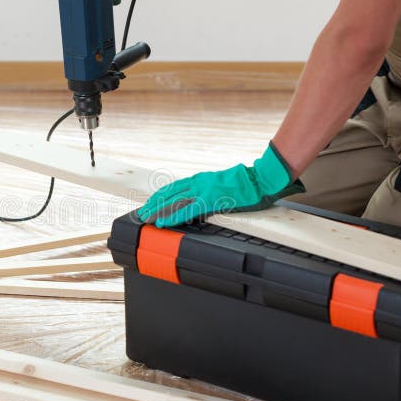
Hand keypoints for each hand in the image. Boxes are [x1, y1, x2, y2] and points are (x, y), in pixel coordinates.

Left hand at [137, 143, 304, 227]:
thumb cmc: (244, 183)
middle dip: (153, 203)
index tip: (150, 203)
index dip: (159, 196)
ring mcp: (203, 190)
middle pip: (169, 193)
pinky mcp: (210, 200)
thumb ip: (208, 190)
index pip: (174, 187)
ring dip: (157, 210)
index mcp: (200, 179)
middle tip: (142, 213)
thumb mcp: (220, 184)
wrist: (258, 179)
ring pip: (173, 201)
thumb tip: (200, 201)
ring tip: (146, 218)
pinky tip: (162, 222)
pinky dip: (172, 216)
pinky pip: (186, 210)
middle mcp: (198, 182)